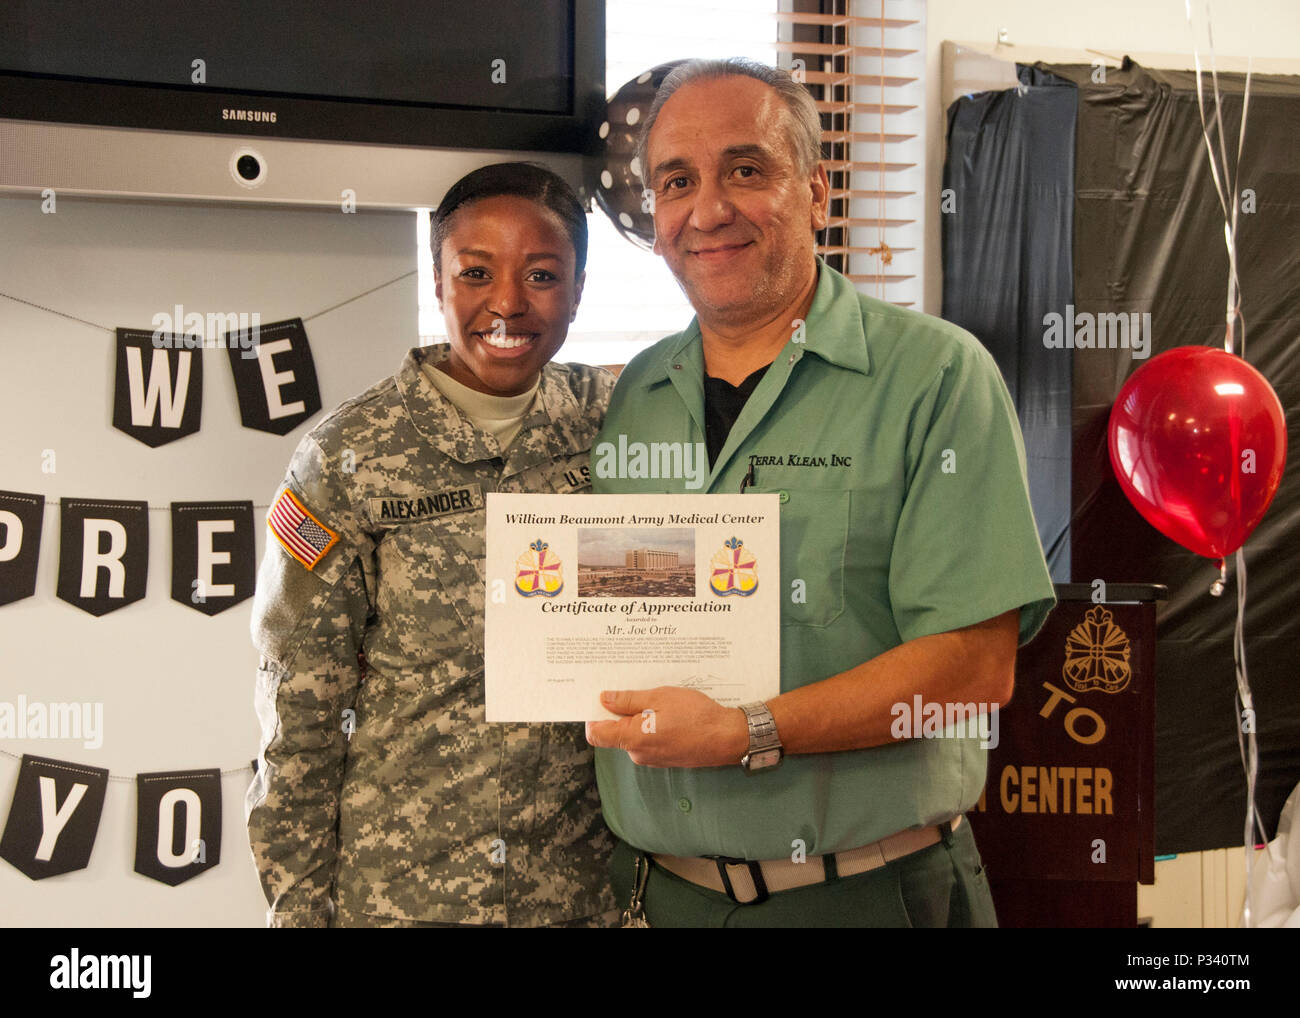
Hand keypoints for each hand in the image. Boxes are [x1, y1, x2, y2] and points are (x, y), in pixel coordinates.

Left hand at [585, 686, 748, 767]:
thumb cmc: (696, 716)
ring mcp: (652, 759)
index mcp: (632, 739)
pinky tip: (670, 714)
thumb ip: (628, 701)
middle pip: (616, 732)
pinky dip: (653, 726)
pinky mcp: (665, 758)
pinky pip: (650, 740)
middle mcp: (638, 753)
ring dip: (641, 718)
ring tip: (661, 701)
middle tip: (639, 691)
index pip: (596, 734)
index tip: (600, 699)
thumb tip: (604, 699)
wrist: (727, 738)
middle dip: (622, 712)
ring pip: (634, 735)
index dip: (594, 716)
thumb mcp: (660, 698)